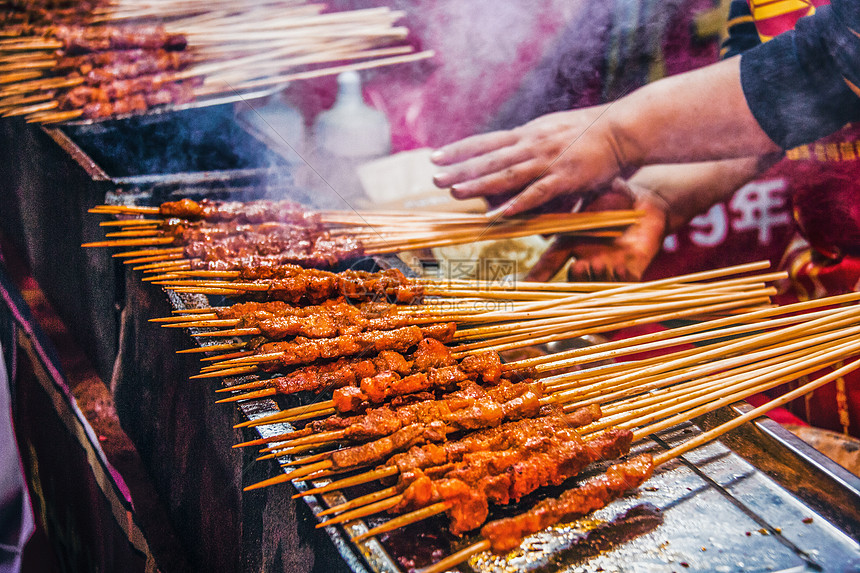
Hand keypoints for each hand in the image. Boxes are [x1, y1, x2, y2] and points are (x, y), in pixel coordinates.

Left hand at [431, 106, 625, 215]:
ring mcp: (548, 161)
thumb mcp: (556, 132)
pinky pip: (536, 194)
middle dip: (460, 168)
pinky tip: (497, 214)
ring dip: (479, 184)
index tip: (436, 156)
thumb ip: (535, 145)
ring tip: (455, 192)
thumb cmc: (593, 133)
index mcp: (529, 134)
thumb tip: (516, 154)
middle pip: (489, 158)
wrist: (625, 128)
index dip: (460, 149)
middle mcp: (533, 144)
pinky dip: (516, 204)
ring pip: (506, 175)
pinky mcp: (565, 177)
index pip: (486, 141)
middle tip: (434, 178)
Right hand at [524, 179, 668, 281]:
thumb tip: (540, 194)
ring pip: (598, 283)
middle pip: (575, 279)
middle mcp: (588, 259)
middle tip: (578, 266)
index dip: (537, 275)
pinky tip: (620, 269)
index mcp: (573, 243)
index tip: (523, 286)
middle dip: (576, 277)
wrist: (648, 201)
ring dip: (596, 278)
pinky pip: (625, 283)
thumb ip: (567, 198)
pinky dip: (620, 279)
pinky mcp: (633, 269)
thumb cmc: (614, 196)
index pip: (550, 263)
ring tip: (598, 265)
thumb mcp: (589, 194)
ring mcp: (610, 266)